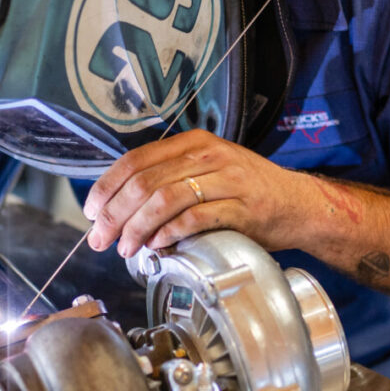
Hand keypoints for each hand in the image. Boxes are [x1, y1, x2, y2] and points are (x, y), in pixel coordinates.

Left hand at [82, 130, 311, 256]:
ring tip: (126, 248)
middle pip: (145, 182)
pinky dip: (168, 234)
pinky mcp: (241, 208)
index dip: (107, 187)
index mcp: (194, 143)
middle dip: (115, 214)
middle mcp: (208, 155)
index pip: (136, 160)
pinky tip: (158, 245)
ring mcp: (227, 180)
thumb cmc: (249, 192)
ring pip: (164, 200)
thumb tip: (122, 206)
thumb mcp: (209, 170)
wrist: (298, 204)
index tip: (92, 211)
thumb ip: (171, 178)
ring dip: (137, 228)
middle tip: (101, 238)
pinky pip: (193, 219)